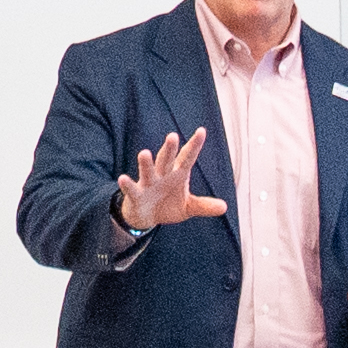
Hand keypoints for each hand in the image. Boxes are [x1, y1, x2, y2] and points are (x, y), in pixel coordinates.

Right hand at [111, 126, 222, 240]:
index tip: (202, 131)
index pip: (187, 158)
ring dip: (146, 163)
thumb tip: (224, 207)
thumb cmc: (169, 206)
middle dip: (169, 149)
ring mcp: (148, 183)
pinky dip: (127, 184)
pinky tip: (123, 178)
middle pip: (166, 159)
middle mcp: (162, 175)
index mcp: (177, 174)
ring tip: (144, 152)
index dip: (194, 145)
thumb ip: (204, 206)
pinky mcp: (136, 195)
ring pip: (147, 171)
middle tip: (173, 136)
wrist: (147, 217)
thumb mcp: (189, 207)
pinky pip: (131, 189)